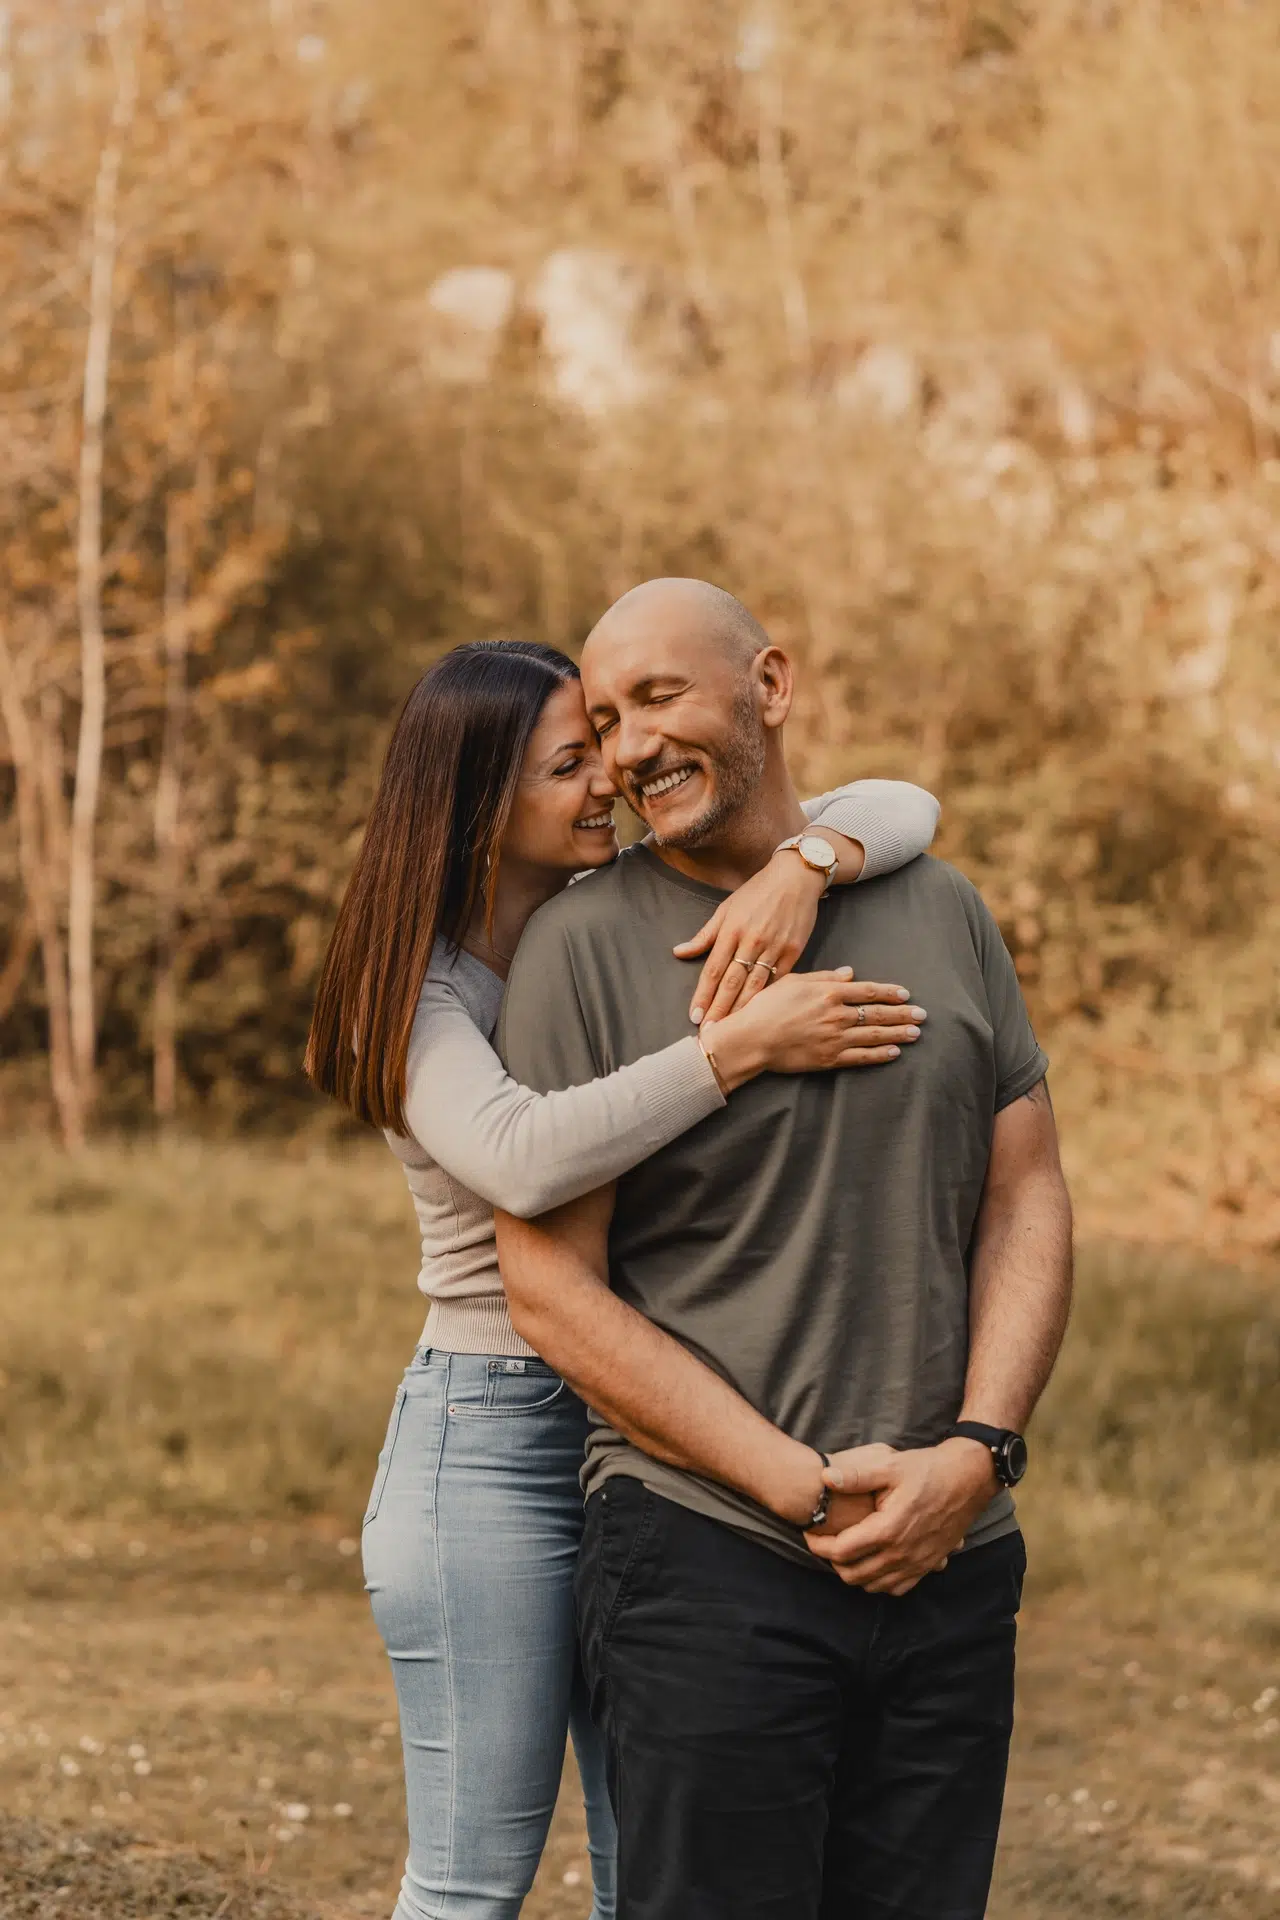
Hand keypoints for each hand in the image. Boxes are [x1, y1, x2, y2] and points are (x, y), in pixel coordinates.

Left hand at [674, 843, 844, 1025]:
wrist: (795, 878)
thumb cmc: (757, 892)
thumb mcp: (726, 909)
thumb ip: (704, 935)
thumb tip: (678, 952)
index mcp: (731, 930)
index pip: (713, 970)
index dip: (703, 995)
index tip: (695, 1016)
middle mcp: (751, 941)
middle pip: (732, 983)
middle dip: (719, 1009)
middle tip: (711, 1033)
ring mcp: (774, 947)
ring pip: (755, 985)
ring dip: (742, 1009)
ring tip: (731, 1029)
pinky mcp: (794, 951)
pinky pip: (779, 979)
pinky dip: (768, 997)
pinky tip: (761, 1014)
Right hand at [702, 970, 926, 1085]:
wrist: (752, 1038)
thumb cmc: (766, 1006)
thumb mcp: (794, 981)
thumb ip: (824, 977)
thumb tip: (850, 973)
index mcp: (829, 992)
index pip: (869, 991)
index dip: (890, 993)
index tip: (906, 994)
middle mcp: (837, 1014)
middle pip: (878, 1013)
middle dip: (903, 1014)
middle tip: (922, 1015)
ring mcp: (835, 1038)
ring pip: (875, 1035)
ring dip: (898, 1034)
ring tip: (915, 1033)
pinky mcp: (830, 1059)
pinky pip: (861, 1057)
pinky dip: (880, 1055)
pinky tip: (894, 1052)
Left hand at [803, 1440, 996, 1595]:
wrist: (967, 1480)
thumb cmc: (928, 1470)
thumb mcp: (890, 1466)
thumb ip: (857, 1475)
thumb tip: (825, 1477)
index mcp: (888, 1530)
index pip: (841, 1551)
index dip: (818, 1545)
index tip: (809, 1532)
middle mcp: (902, 1554)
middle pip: (853, 1574)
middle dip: (832, 1561)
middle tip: (824, 1541)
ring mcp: (917, 1564)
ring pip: (873, 1585)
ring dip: (854, 1573)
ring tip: (844, 1550)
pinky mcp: (928, 1566)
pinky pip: (897, 1588)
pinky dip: (879, 1582)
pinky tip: (872, 1562)